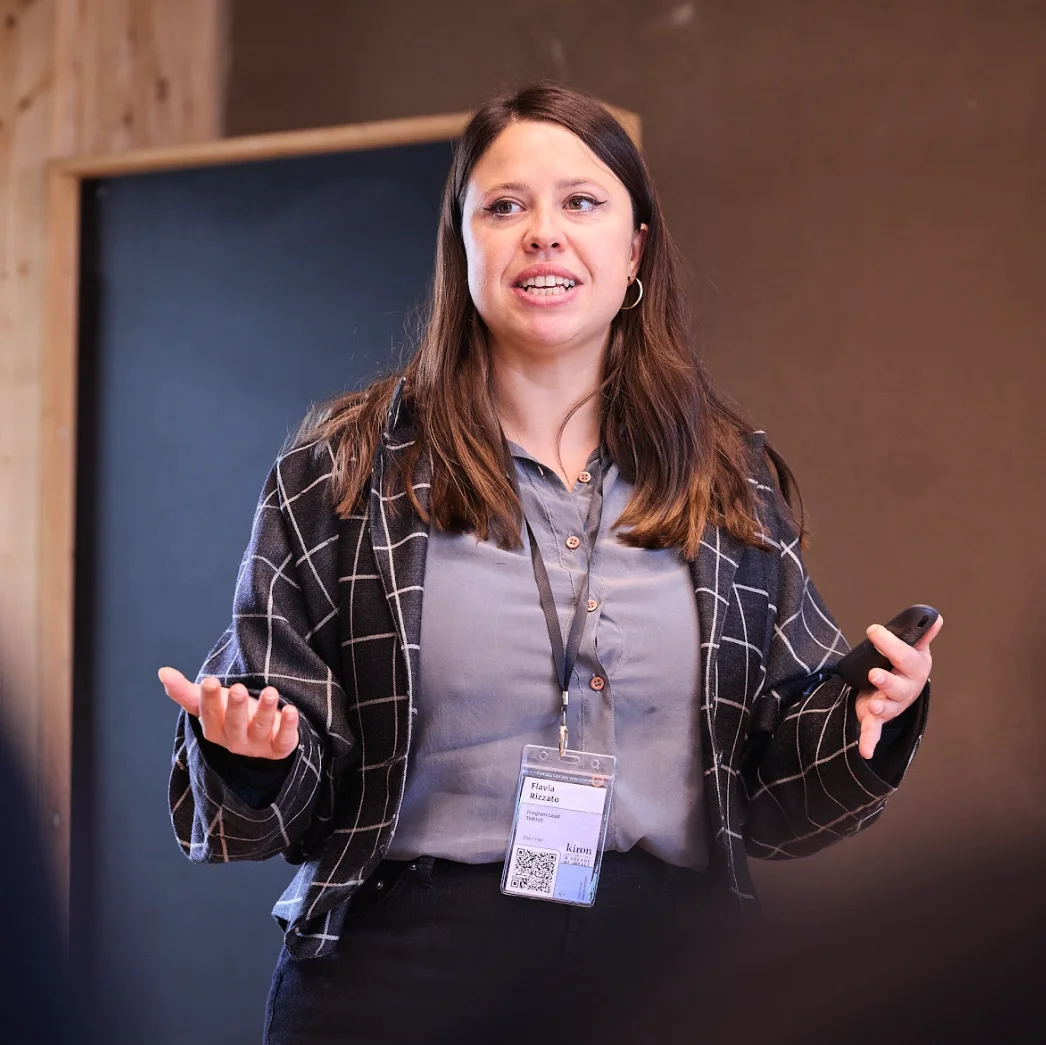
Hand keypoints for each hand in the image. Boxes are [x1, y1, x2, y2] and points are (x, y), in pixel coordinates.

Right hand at [158, 666, 299, 759]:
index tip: (209, 681)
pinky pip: (285, 740)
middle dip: (235, 707)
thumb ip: (186, 691)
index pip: (209, 716)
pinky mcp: (280, 747)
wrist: (262, 736)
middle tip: (237, 688)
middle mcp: (235, 740)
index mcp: (215, 729)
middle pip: (234, 725)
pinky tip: (292, 710)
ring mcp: (258, 745)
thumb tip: (162, 672)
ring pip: (261, 730)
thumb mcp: (210, 702)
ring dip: (266, 711)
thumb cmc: (231, 714)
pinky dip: (289, 726)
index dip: (209, 700)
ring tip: (271, 692)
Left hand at [854, 616, 942, 758]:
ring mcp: (892, 705)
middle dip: (887, 681)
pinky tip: (866, 751)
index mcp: (915, 668)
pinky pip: (874, 730)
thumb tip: (935, 618)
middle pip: (899, 687)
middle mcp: (906, 689)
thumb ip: (918, 635)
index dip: (890, 644)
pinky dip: (869, 741)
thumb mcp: (913, 649)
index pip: (906, 657)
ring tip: (874, 706)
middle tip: (874, 674)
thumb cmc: (903, 665)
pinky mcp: (876, 717)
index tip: (874, 630)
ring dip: (881, 708)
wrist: (899, 688)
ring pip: (888, 707)